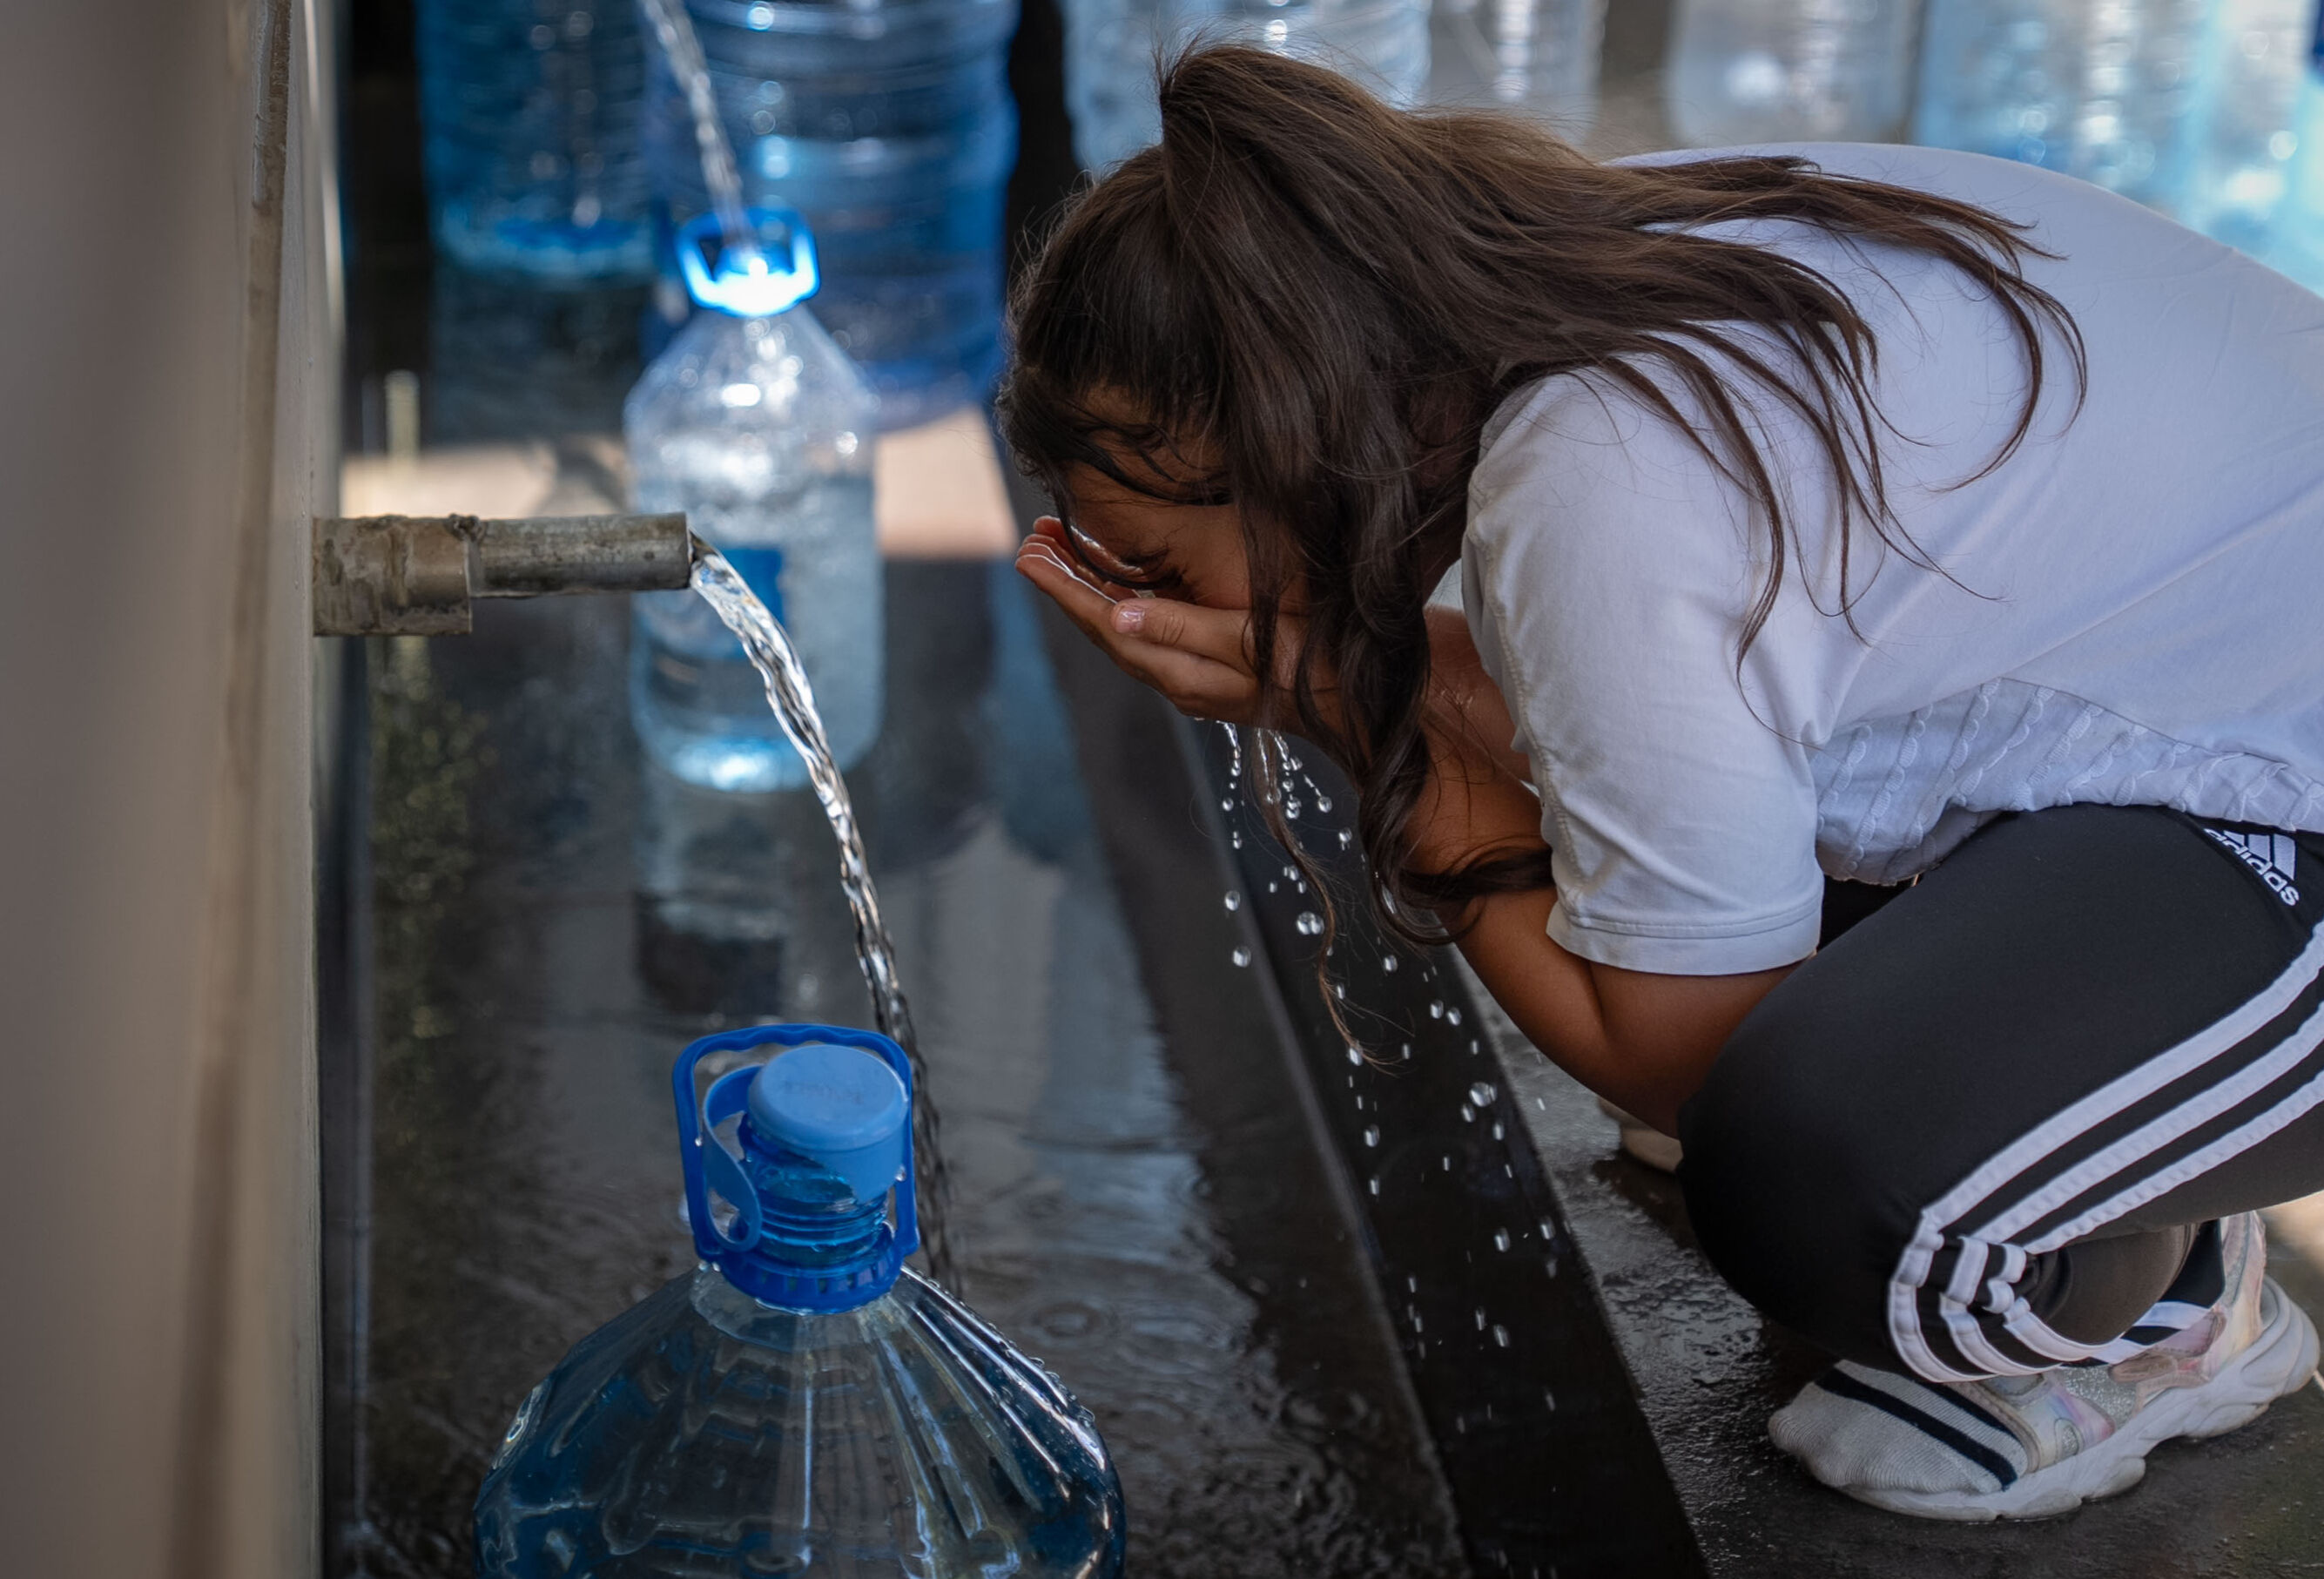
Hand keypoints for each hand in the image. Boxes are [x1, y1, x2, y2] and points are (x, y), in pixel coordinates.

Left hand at [1014, 517, 1305, 728]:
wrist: (1355, 711)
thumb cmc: (1313, 669)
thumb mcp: (1251, 641)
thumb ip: (1184, 627)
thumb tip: (1118, 612)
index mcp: (1179, 670)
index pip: (1105, 623)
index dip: (1063, 588)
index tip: (1027, 554)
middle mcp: (1175, 679)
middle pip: (1103, 627)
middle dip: (1065, 584)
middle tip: (1032, 542)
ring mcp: (1190, 678)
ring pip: (1122, 629)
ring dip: (1088, 590)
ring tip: (1059, 553)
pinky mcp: (1207, 670)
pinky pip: (1147, 632)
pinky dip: (1121, 601)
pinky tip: (1115, 584)